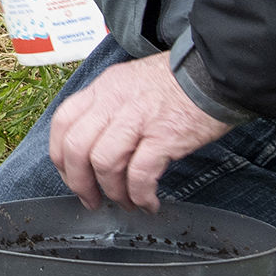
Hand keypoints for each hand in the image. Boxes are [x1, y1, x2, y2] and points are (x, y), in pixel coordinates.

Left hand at [47, 53, 231, 211]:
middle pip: (77, 147)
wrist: (214, 72)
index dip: (60, 156)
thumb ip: (109, 108)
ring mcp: (138, 118)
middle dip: (79, 182)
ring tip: (126, 203)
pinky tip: (148, 203)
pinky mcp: (165, 136)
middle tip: (91, 200)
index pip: (63, 122)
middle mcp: (113, 101)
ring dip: (113, 192)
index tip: (70, 175)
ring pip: (104, 162)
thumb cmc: (175, 81)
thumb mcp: (129, 82)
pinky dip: (140, 194)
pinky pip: (140, 173)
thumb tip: (97, 143)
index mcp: (103, 88)